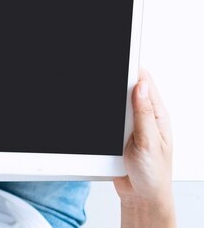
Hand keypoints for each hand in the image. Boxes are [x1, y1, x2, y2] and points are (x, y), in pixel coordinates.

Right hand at [114, 70, 174, 223]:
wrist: (141, 197)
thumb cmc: (154, 175)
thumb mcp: (149, 143)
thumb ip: (144, 114)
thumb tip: (141, 86)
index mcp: (157, 115)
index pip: (145, 82)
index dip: (131, 68)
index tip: (119, 57)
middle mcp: (144, 117)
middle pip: (125, 89)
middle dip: (113, 83)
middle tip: (104, 80)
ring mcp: (130, 125)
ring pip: (113, 103)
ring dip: (106, 102)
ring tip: (100, 104)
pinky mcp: (117, 135)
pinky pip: (105, 120)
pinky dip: (100, 119)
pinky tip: (97, 121)